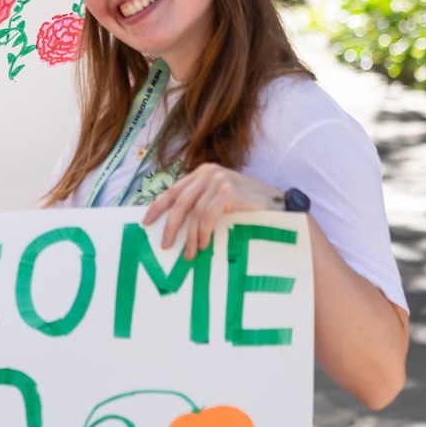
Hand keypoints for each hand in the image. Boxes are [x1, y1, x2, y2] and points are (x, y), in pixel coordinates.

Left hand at [142, 164, 283, 258]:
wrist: (279, 206)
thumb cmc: (247, 206)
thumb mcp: (219, 199)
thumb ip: (200, 203)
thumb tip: (173, 226)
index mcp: (203, 172)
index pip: (173, 190)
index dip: (157, 207)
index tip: (146, 222)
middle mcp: (209, 172)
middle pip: (180, 202)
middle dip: (170, 226)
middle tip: (165, 245)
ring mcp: (219, 180)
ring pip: (194, 213)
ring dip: (191, 237)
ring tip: (190, 253)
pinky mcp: (229, 191)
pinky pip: (207, 216)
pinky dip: (203, 233)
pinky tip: (204, 245)